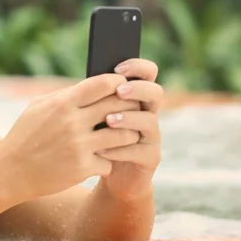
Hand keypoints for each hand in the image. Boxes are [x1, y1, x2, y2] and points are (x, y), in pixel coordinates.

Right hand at [0, 73, 145, 200]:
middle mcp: (73, 123)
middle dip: (130, 106)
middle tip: (133, 110)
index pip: (103, 84)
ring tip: (124, 136)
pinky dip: (108, 161)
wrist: (11, 171)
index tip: (122, 86)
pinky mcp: (82, 168)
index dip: (118, 82)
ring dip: (127, 135)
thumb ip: (65, 96)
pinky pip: (110, 161)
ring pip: (124, 135)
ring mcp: (79, 146)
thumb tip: (92, 86)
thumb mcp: (38, 107)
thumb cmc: (25, 135)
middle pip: (119, 106)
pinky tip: (101, 160)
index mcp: (62, 103)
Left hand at [96, 58, 163, 201]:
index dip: (138, 67)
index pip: (148, 73)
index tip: (118, 67)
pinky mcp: (150, 157)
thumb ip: (93, 98)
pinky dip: (120, 149)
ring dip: (128, 118)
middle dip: (138, 89)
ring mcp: (151, 135)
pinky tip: (102, 149)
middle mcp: (148, 113)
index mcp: (135, 97)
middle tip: (119, 92)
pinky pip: (140, 150)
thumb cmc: (92, 137)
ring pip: (149, 121)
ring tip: (108, 120)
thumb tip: (85, 80)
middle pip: (155, 92)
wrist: (101, 173)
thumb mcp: (90, 114)